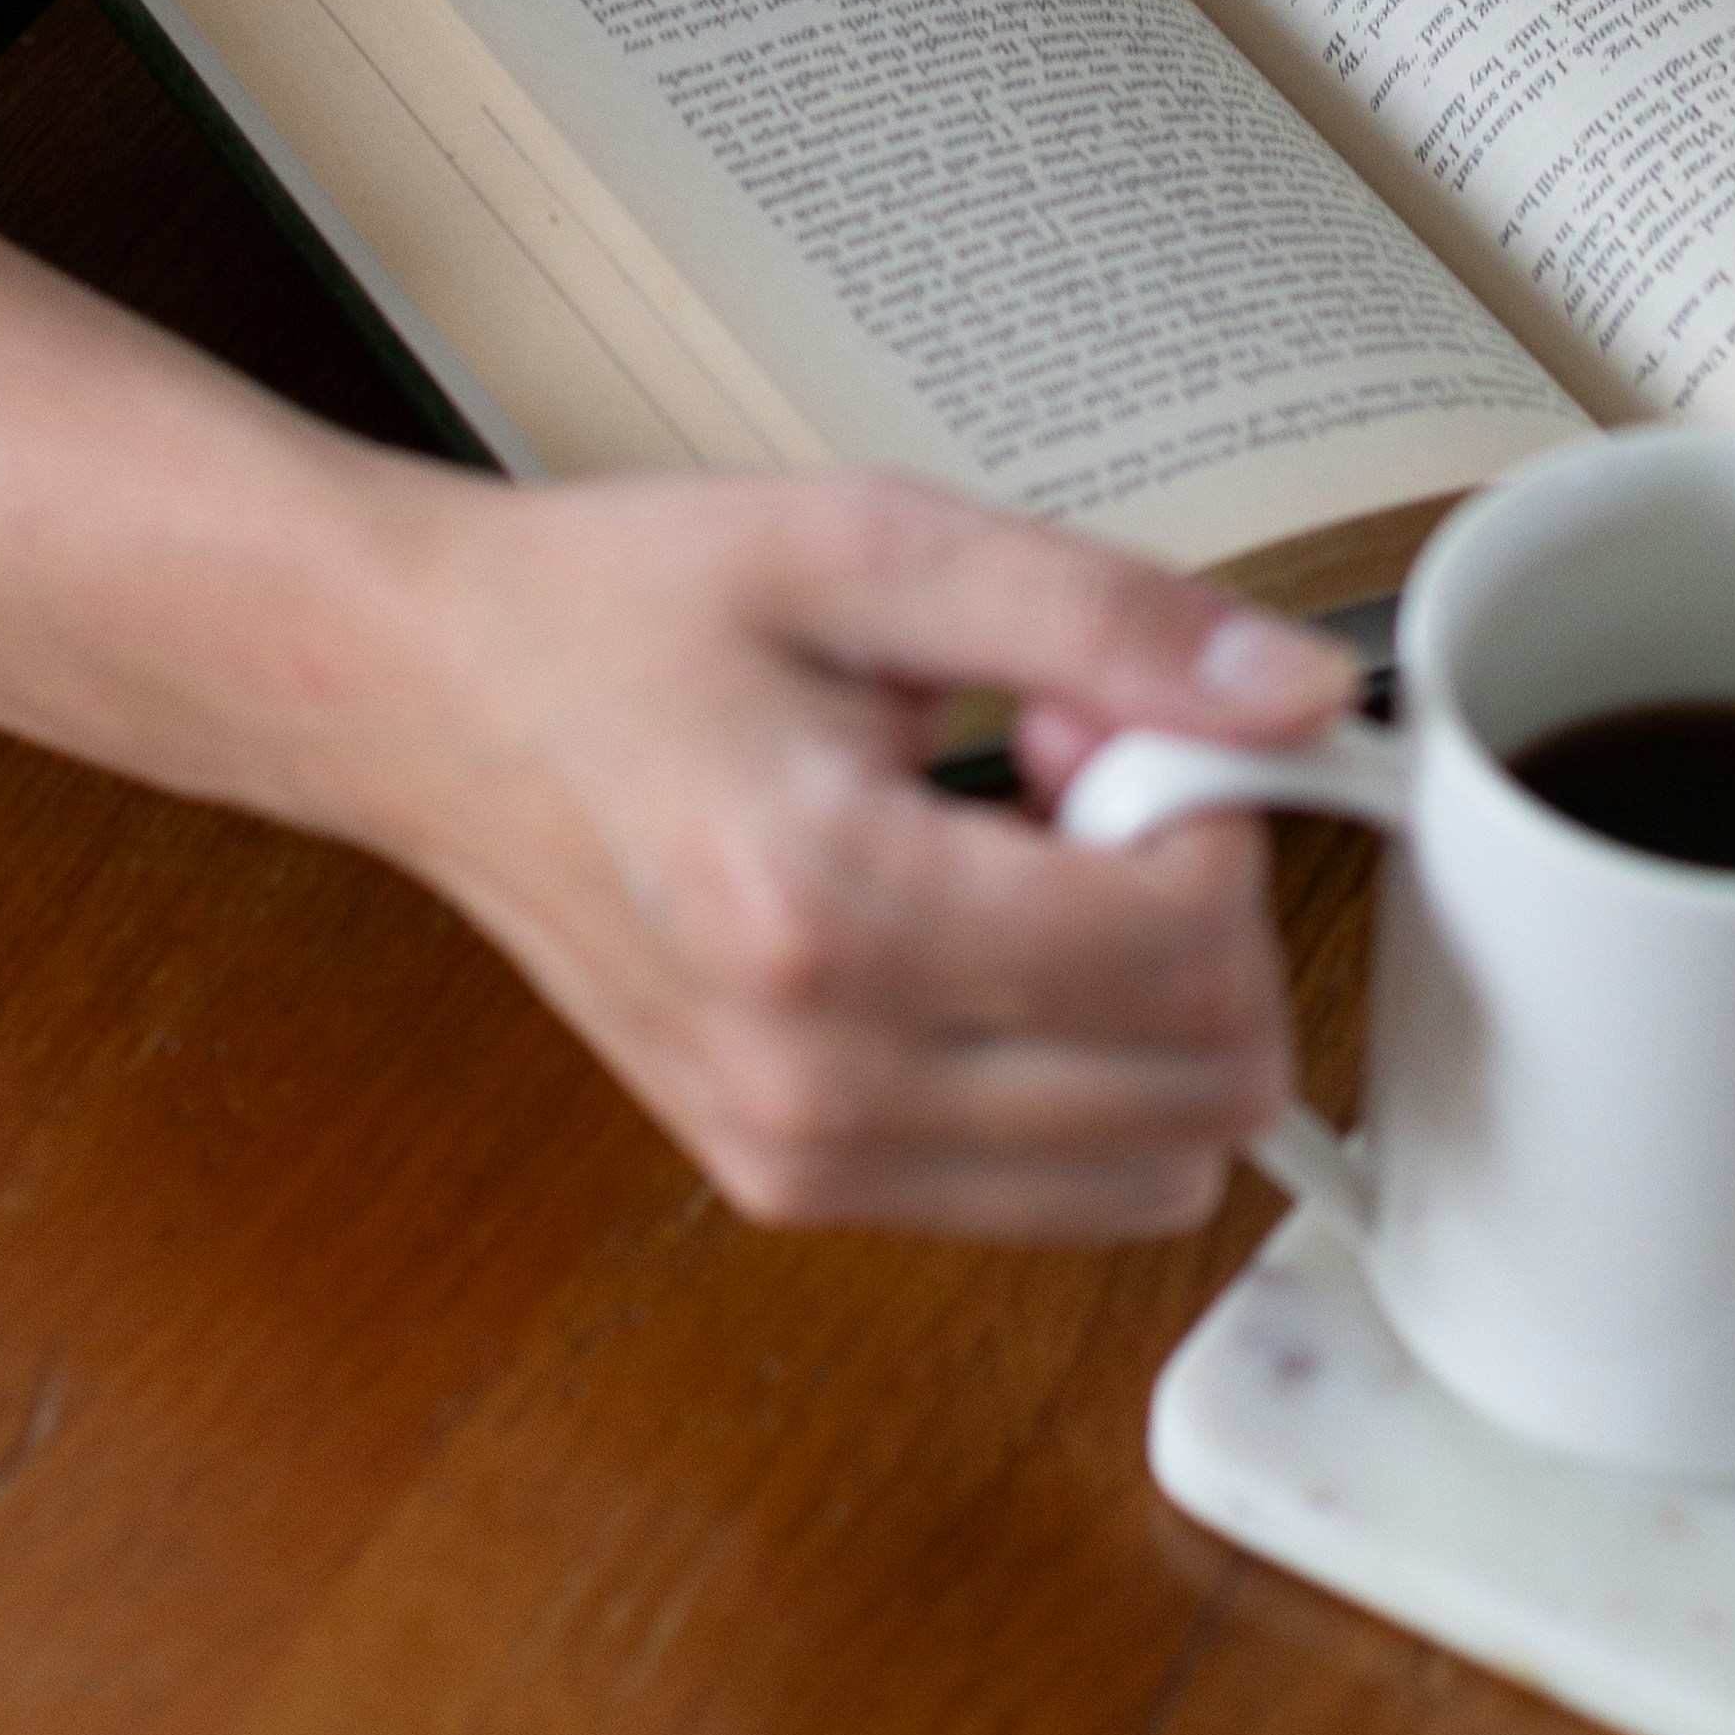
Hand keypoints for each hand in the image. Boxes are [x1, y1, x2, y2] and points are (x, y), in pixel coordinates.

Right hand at [359, 466, 1360, 1235]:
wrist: (435, 703)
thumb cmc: (624, 615)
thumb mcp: (874, 545)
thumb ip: (1106, 617)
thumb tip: (1300, 695)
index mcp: (827, 909)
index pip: (1184, 950)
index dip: (1208, 808)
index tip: (1108, 721)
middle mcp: (816, 1079)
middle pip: (1200, 1084)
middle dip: (1193, 912)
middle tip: (1072, 780)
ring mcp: (801, 1157)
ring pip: (1155, 1167)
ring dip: (1144, 1008)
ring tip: (1019, 861)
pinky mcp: (796, 1186)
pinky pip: (1060, 1190)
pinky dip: (1080, 1071)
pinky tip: (978, 935)